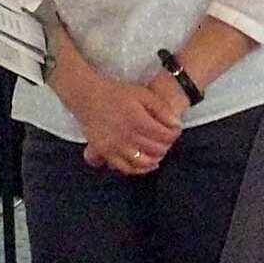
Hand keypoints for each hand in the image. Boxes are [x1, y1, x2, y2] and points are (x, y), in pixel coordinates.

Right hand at [54, 61, 180, 174]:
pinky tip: (147, 164)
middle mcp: (127, 137)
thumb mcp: (143, 94)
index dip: (174, 134)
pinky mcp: (105, 152)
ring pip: (143, 162)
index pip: (166, 136)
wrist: (87, 97)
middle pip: (157, 149)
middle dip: (166, 145)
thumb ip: (162, 109)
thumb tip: (176, 124)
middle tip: (167, 139)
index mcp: (138, 121)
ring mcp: (115, 147)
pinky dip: (138, 169)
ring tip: (159, 151)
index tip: (175, 129)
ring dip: (155, 158)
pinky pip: (125, 167)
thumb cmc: (116, 93)